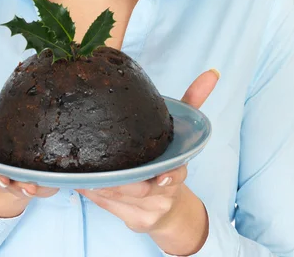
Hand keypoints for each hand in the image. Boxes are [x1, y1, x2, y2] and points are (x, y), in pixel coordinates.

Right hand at [0, 104, 58, 217]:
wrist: (14, 155)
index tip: (1, 179)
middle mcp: (13, 176)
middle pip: (14, 186)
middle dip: (17, 187)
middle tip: (25, 186)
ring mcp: (30, 179)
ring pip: (33, 188)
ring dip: (35, 188)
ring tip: (37, 184)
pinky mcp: (47, 179)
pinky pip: (52, 184)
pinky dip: (54, 183)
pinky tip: (58, 179)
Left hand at [76, 69, 219, 236]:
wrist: (169, 211)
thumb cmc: (169, 162)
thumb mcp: (182, 134)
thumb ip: (194, 101)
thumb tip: (212, 72)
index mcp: (178, 168)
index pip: (177, 172)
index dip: (170, 174)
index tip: (161, 174)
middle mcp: (165, 191)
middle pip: (143, 188)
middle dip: (122, 180)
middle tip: (103, 166)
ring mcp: (150, 209)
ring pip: (122, 197)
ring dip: (102, 185)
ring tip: (84, 170)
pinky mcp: (134, 220)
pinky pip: (110, 207)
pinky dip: (95, 195)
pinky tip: (81, 181)